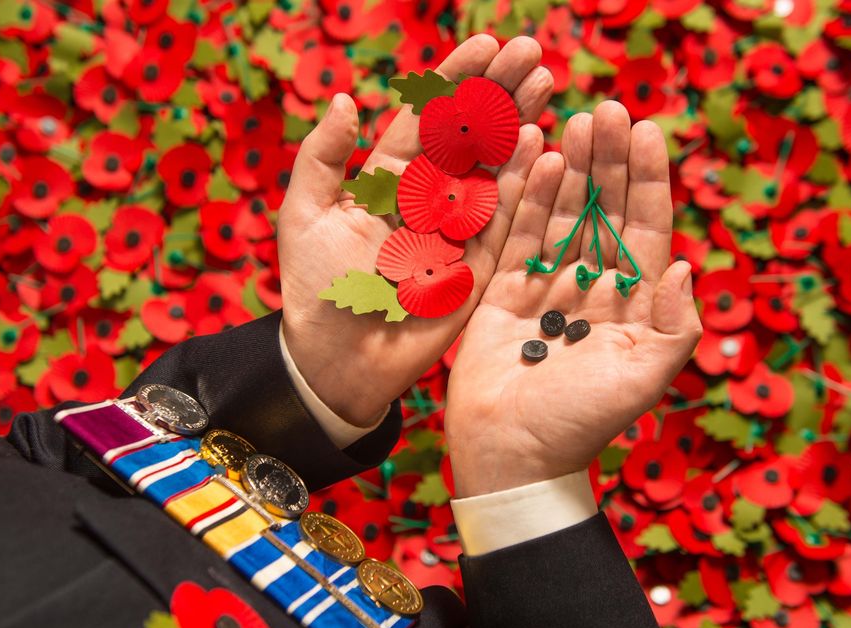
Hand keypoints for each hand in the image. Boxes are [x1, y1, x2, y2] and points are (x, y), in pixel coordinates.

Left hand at [278, 36, 552, 425]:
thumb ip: (322, 158)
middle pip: (471, 135)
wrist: (336, 361)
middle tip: (533, 52)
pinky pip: (504, 220)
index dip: (456, 80)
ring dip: (520, 125)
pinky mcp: (478, 266)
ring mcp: (458, 231)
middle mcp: (429, 199)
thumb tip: (347, 99)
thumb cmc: (315, 288)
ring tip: (546, 83)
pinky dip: (522, 184)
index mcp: (388, 181)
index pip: (428, 119)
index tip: (486, 43)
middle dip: (500, 92)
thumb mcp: (304, 217)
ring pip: (494, 168)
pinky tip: (541, 144)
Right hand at [445, 102, 702, 496]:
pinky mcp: (504, 294)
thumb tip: (686, 263)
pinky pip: (519, 237)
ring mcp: (546, 289)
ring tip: (574, 120)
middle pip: (604, 211)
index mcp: (633, 306)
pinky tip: (540, 159)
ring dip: (571, 168)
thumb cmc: (582, 421)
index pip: (646, 229)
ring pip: (563, 215)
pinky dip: (530, 199)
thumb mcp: (645, 378)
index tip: (647, 131)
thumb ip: (676, 325)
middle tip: (606, 108)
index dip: (648, 180)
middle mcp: (592, 289)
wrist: (511, 452)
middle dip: (608, 161)